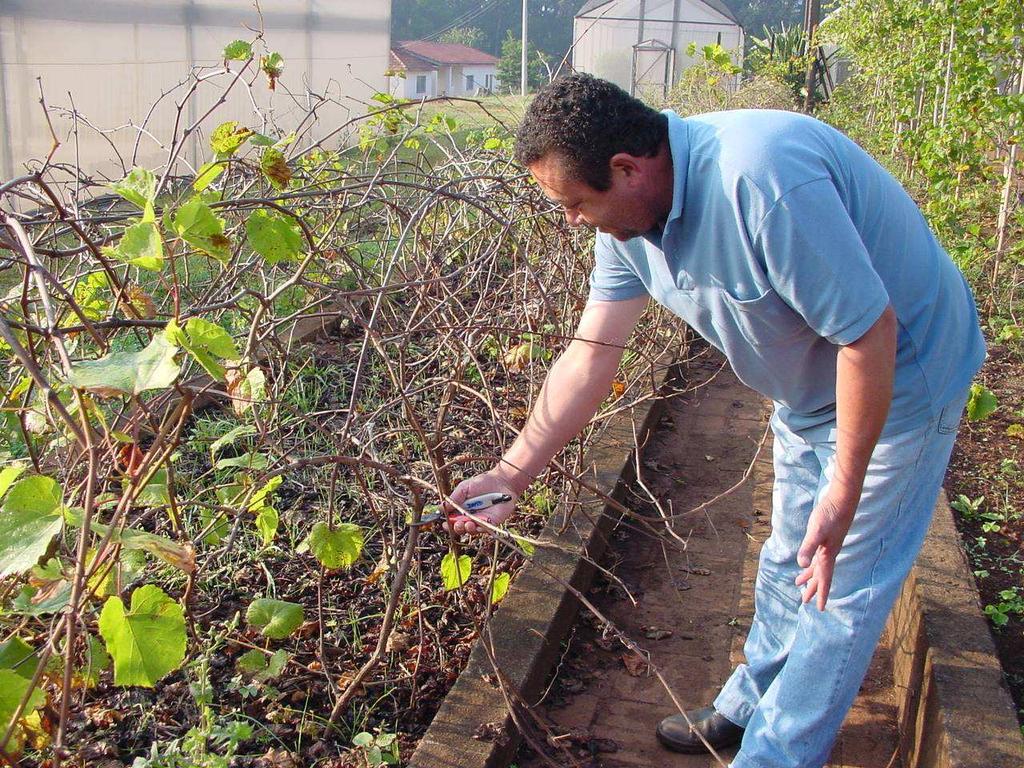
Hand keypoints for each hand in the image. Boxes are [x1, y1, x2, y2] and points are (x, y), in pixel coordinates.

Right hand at [443, 469, 518, 534]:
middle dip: (456, 528)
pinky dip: (478, 528)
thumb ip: (454, 498)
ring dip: (467, 529)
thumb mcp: (464, 488)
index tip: (444, 523)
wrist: (502, 481)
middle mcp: (470, 516)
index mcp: (462, 509)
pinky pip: (484, 529)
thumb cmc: (483, 482)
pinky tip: (475, 524)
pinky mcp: (492, 523)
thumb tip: (441, 507)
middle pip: (460, 528)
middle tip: (456, 524)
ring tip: (467, 524)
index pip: (452, 520)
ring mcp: (481, 520)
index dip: (448, 523)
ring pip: (471, 530)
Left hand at [795, 492, 856, 609]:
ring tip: (799, 583)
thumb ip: (808, 547)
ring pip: (819, 566)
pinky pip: (819, 556)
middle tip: (804, 600)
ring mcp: (829, 545)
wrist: (842, 500)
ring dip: (811, 575)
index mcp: (828, 555)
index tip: (820, 608)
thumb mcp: (816, 531)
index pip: (825, 579)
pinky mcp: (827, 537)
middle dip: (813, 588)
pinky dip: (813, 562)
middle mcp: (830, 553)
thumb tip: (802, 564)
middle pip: (821, 576)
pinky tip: (808, 561)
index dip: (822, 594)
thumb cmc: (830, 514)